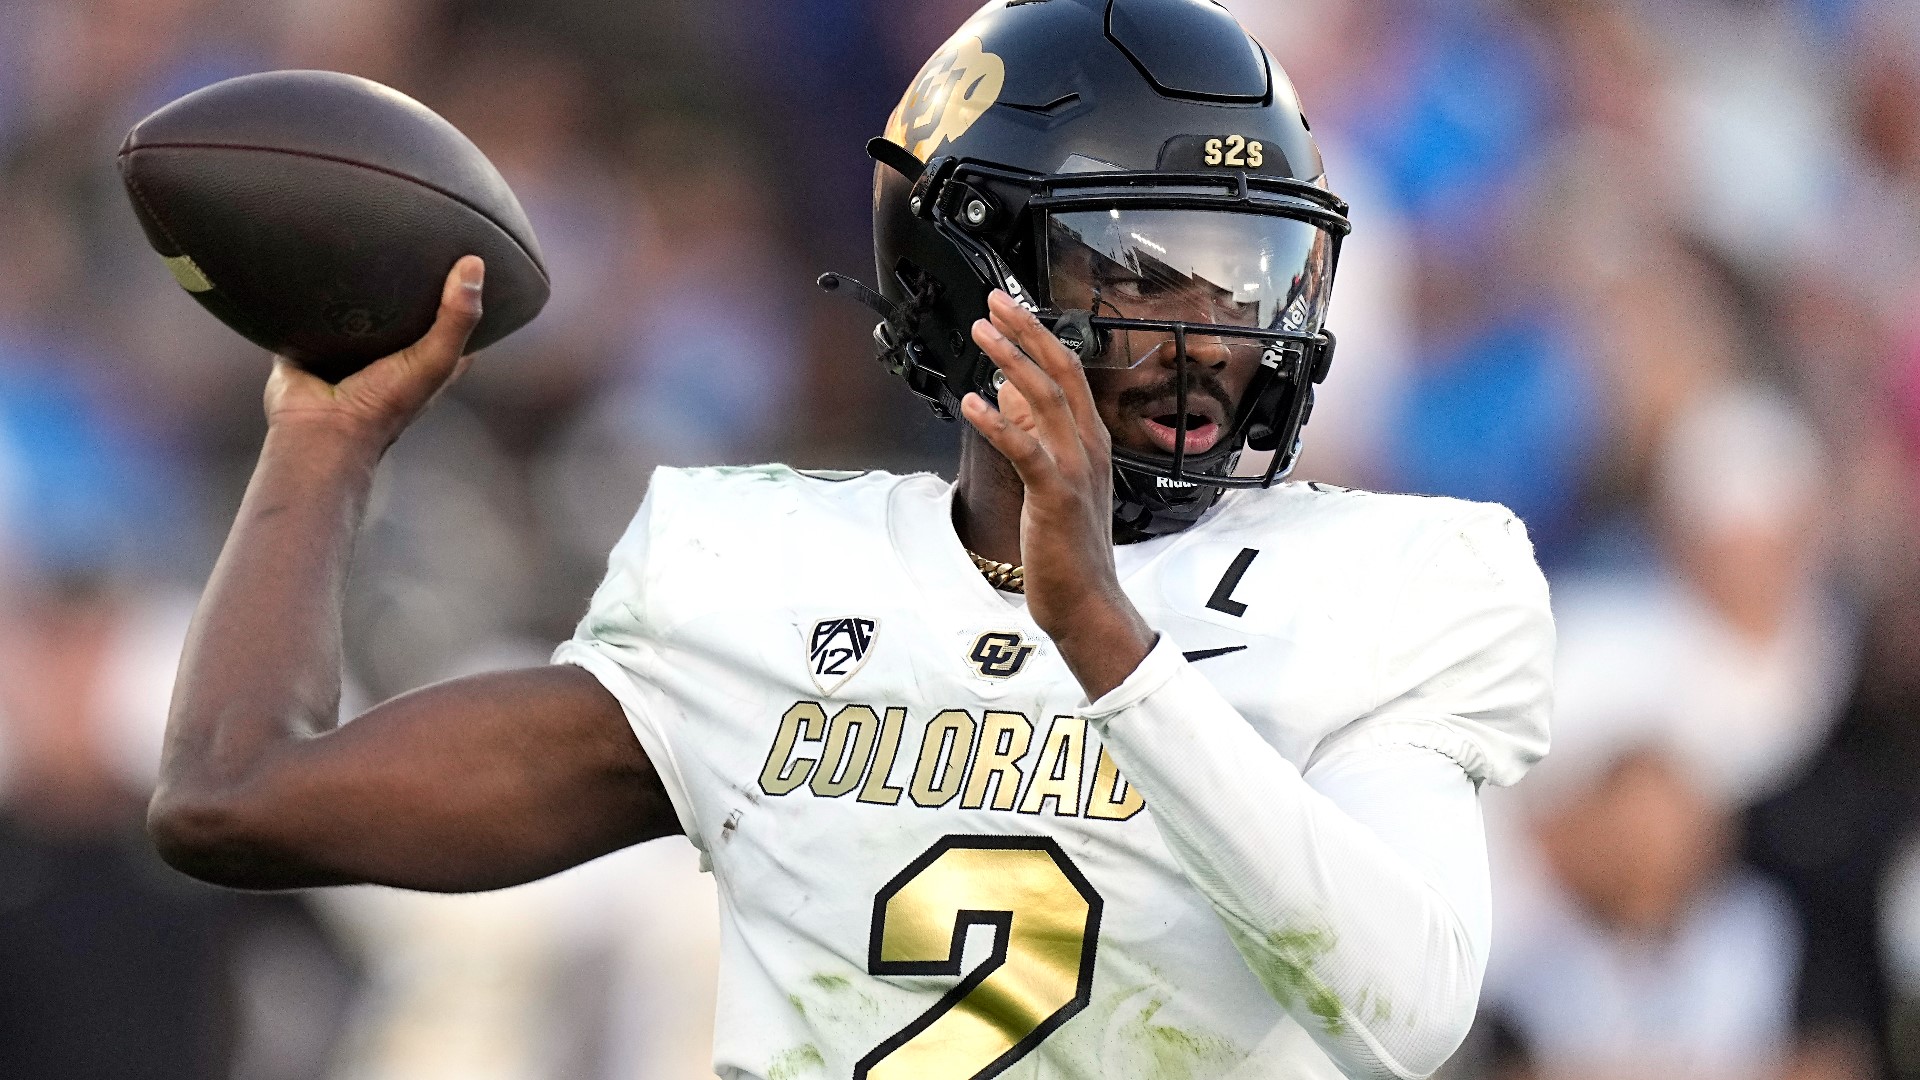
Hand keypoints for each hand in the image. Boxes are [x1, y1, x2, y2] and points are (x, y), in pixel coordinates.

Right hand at [264, 256, 484, 449]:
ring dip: (356, 284)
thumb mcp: (435, 359)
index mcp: (425, 361)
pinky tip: (313, 259)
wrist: (320, 428)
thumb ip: (457, 318)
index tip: (465, 260)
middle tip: (408, 238)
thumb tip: (475, 265)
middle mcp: (389, 354)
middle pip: (404, 310)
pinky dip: (312, 291)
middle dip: (406, 281)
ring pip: (357, 307)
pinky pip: (311, 310)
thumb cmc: (384, 404)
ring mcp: (348, 349)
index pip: (454, 324)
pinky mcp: (310, 343)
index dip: (462, 296)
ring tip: (361, 238)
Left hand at [963, 289, 1155, 698]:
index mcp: (1091, 442)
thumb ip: (1036, 439)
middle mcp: (1089, 448)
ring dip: (1011, 362)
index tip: (1010, 309)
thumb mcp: (1055, 484)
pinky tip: (973, 403)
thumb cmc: (1071, 549)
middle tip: (994, 303)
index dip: (1039, 336)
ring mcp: (1076, 470)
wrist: (1090, 602)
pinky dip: (1000, 423)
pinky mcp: (1056, 496)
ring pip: (1046, 400)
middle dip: (1027, 332)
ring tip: (980, 336)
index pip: (1069, 373)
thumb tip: (1007, 399)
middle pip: (1061, 373)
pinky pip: (1026, 450)